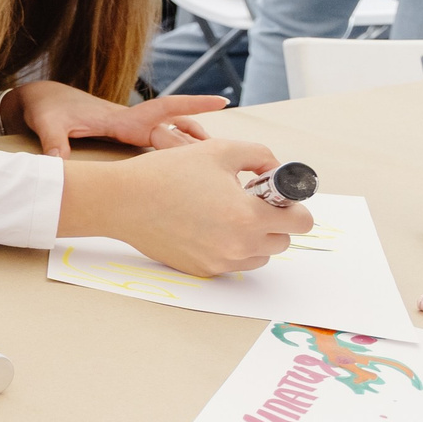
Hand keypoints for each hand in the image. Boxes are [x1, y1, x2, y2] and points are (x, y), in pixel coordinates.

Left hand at [13, 81, 228, 155]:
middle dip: (201, 142)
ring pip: (171, 135)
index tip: (221, 101)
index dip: (192, 106)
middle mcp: (131, 121)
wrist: (40, 100)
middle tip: (231, 158)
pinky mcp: (125, 135)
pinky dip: (176, 151)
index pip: (164, 109)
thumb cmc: (46, 108)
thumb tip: (58, 161)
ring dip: (193, 146)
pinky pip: (158, 142)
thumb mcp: (48, 124)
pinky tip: (189, 167)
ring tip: (220, 164)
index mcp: (120, 118)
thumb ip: (54, 143)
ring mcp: (130, 128)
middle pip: (175, 130)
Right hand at [63, 138, 307, 275]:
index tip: (275, 197)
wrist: (121, 200)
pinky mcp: (202, 270)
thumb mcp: (218, 151)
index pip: (301, 222)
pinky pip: (232, 263)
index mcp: (248, 216)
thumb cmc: (166, 173)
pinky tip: (205, 226)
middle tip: (246, 202)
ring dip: (253, 237)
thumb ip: (260, 156)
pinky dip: (229, 247)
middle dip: (272, 221)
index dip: (293, 206)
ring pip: (259, 255)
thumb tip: (276, 170)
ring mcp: (220, 262)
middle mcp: (238, 245)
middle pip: (282, 241)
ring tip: (225, 215)